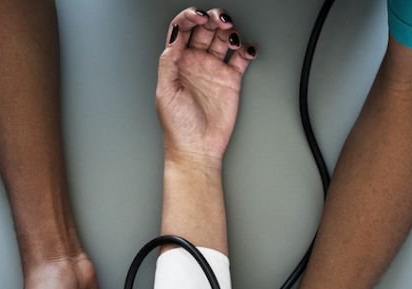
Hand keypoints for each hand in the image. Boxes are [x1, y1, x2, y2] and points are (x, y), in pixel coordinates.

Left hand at [157, 7, 257, 167]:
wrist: (198, 149)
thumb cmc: (178, 126)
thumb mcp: (165, 91)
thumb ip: (169, 61)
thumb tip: (175, 36)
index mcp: (177, 61)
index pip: (182, 28)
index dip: (190, 17)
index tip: (198, 16)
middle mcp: (195, 62)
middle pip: (205, 28)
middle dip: (213, 18)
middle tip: (220, 20)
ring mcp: (213, 69)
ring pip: (223, 38)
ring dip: (229, 31)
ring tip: (232, 36)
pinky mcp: (231, 80)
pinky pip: (240, 58)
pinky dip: (246, 49)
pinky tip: (247, 49)